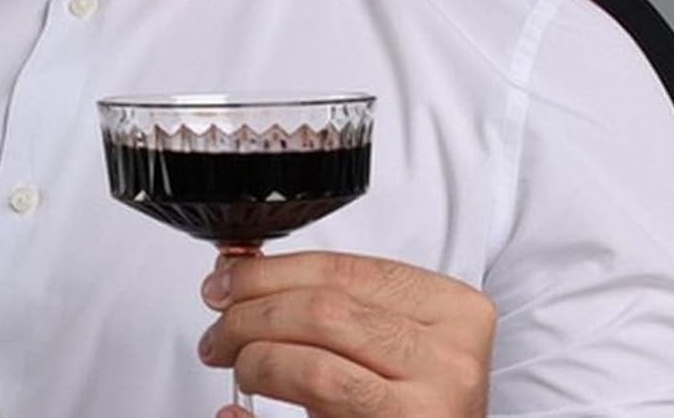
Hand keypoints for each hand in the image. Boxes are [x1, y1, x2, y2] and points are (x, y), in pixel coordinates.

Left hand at [197, 250, 494, 416]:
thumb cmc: (418, 398)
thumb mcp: (391, 336)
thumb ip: (335, 301)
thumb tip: (239, 275)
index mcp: (453, 311)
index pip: (342, 270)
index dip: (270, 271)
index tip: (227, 281)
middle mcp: (450, 361)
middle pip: (324, 313)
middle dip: (253, 313)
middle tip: (220, 328)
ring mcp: (430, 411)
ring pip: (316, 369)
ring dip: (256, 359)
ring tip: (234, 361)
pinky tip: (238, 411)